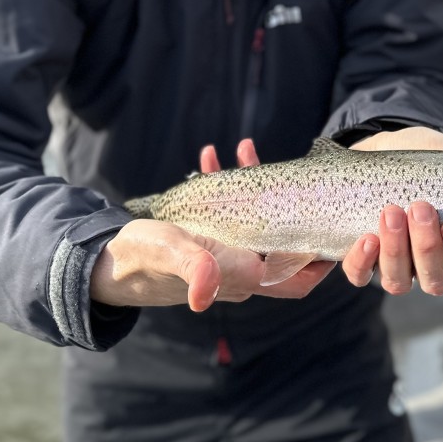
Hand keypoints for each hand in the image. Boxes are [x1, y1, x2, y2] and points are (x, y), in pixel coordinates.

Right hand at [90, 139, 333, 312]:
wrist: (108, 263)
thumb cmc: (142, 261)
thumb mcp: (169, 256)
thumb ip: (194, 269)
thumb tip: (210, 293)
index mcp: (241, 276)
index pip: (296, 278)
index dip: (320, 261)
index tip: (333, 228)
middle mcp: (239, 265)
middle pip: (282, 236)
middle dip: (288, 200)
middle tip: (284, 165)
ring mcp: (225, 248)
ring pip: (258, 216)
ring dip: (253, 181)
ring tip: (242, 148)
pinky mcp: (208, 233)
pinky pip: (228, 205)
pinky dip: (223, 180)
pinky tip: (211, 155)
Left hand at [339, 126, 442, 295]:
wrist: (383, 146)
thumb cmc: (425, 156)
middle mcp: (431, 263)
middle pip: (437, 281)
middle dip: (427, 247)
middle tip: (420, 208)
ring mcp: (398, 265)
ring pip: (399, 282)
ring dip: (396, 250)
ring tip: (391, 212)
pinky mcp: (364, 259)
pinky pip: (362, 276)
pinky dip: (363, 262)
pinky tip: (367, 238)